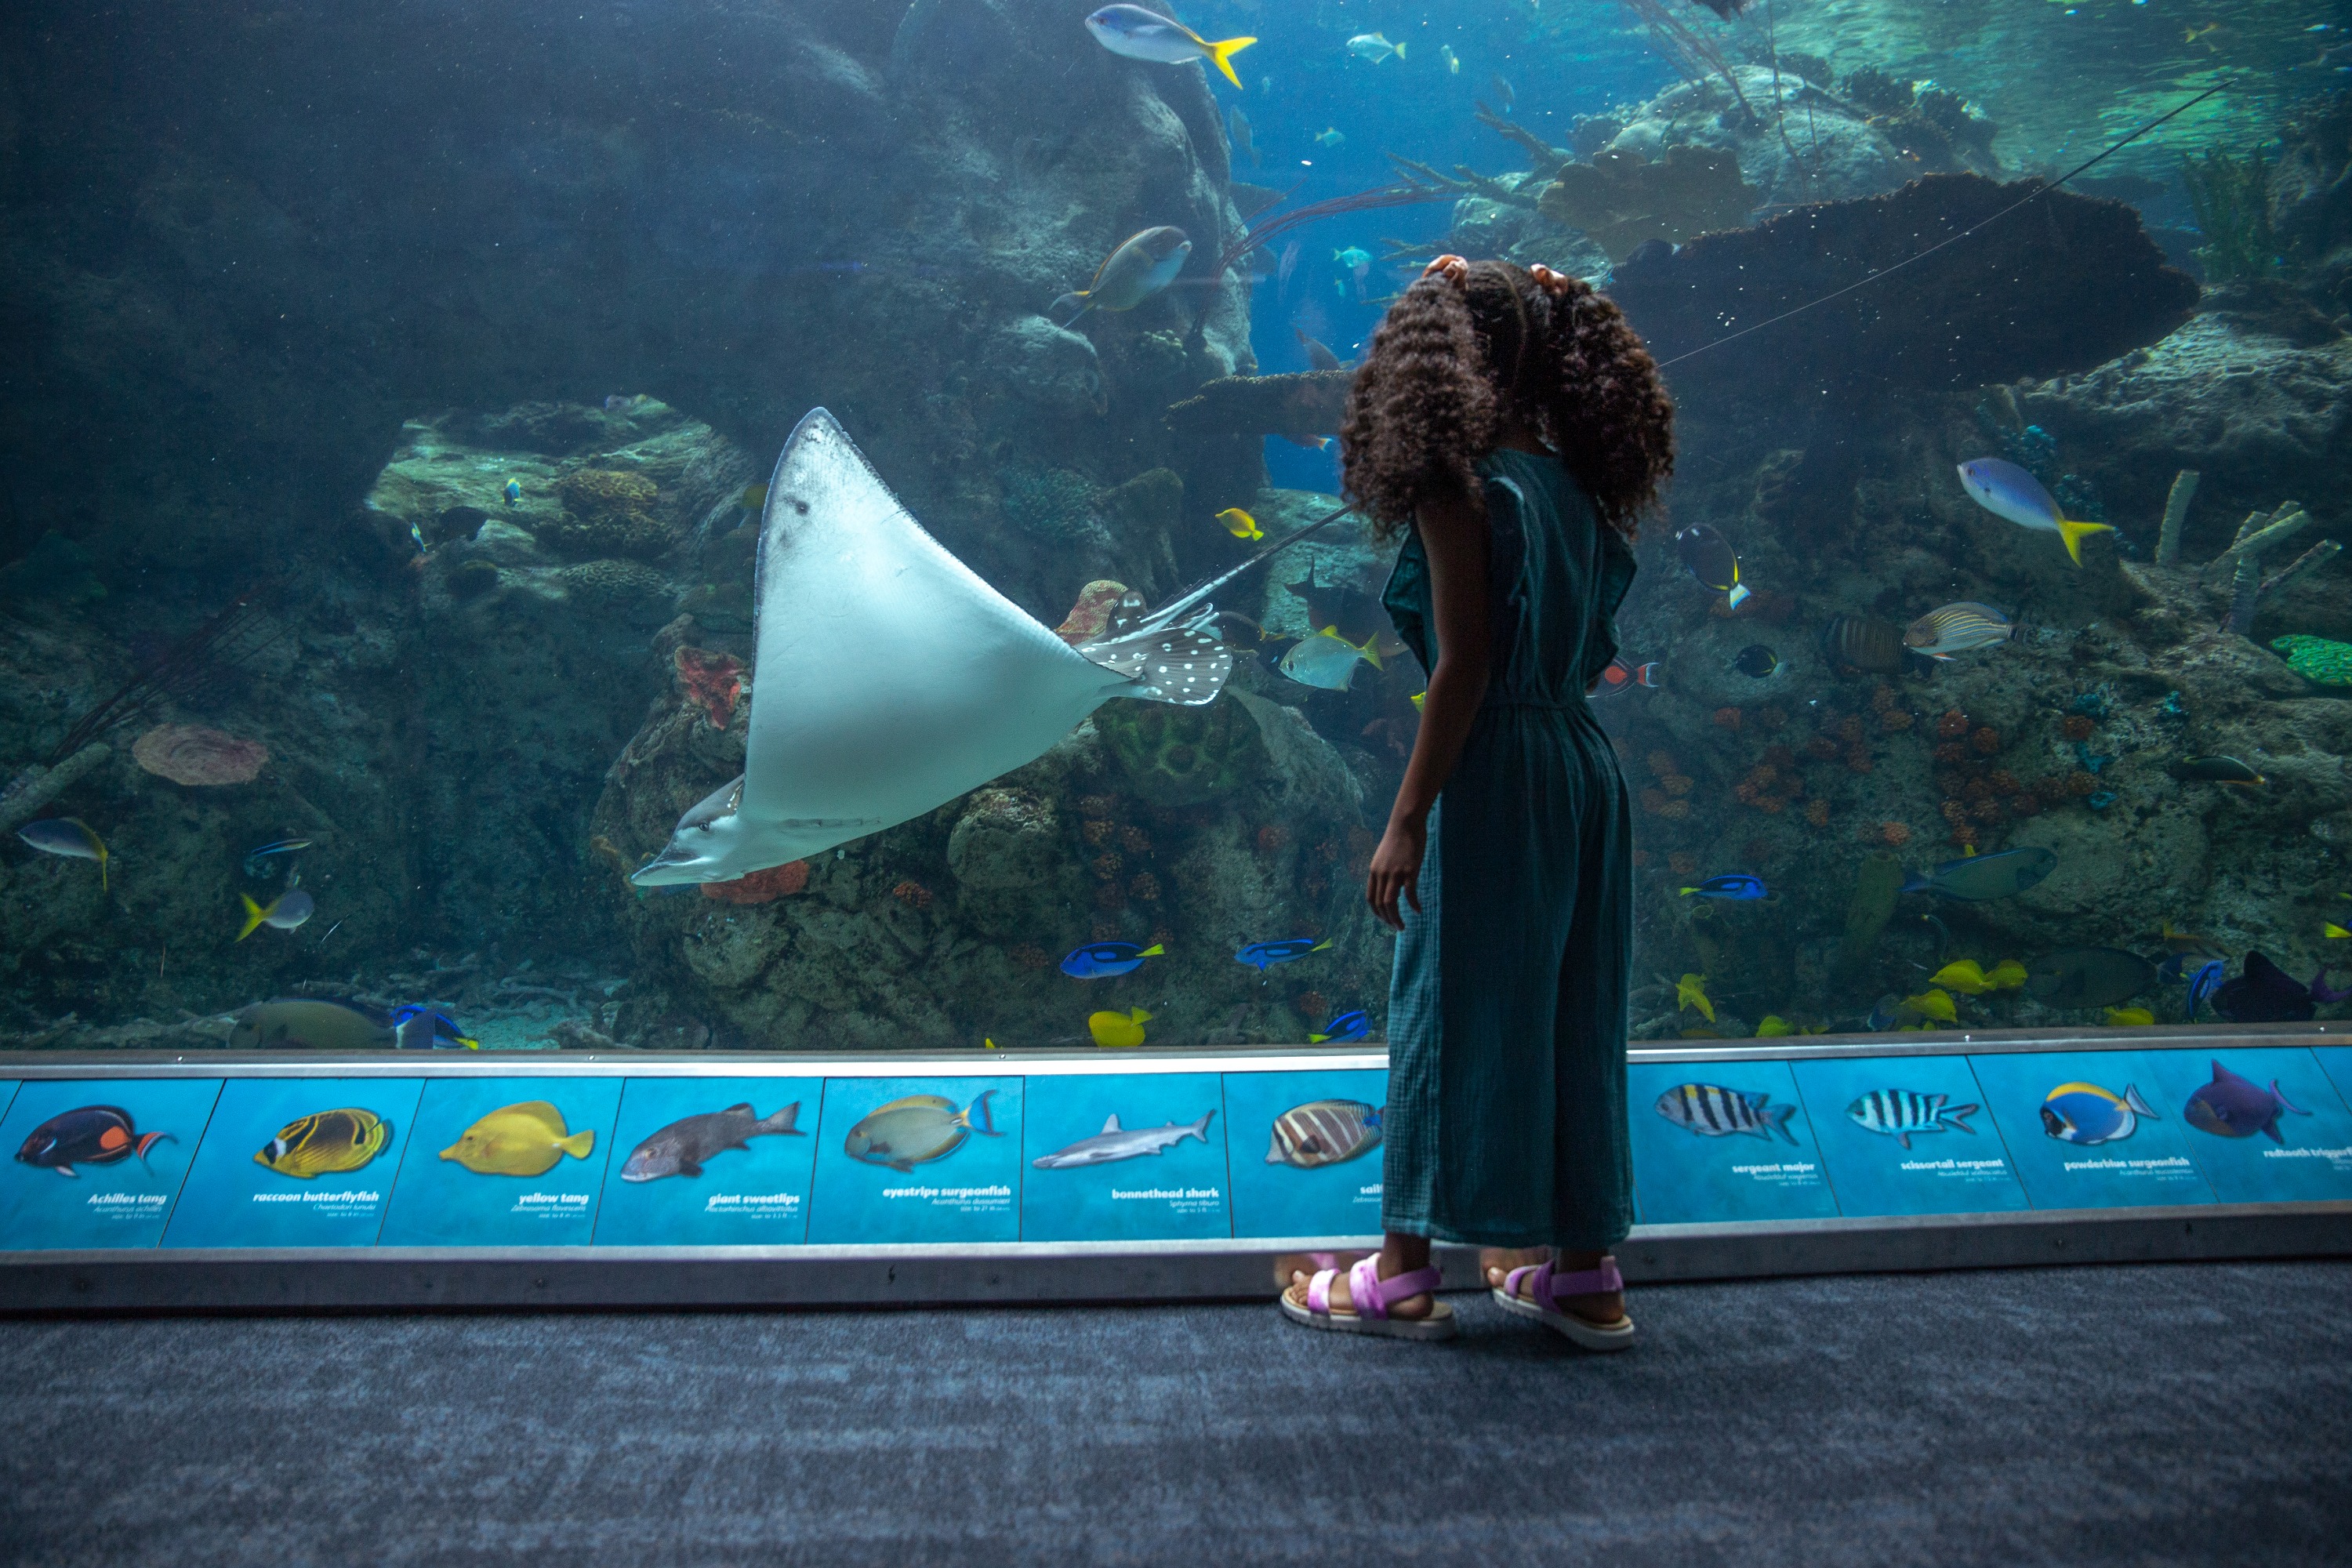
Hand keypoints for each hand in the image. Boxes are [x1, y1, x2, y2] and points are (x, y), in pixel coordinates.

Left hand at [1366, 816, 1426, 931]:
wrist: (1405, 823)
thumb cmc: (1397, 839)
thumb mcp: (1384, 857)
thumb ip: (1384, 871)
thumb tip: (1387, 885)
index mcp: (1374, 871)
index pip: (1371, 898)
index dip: (1377, 912)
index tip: (1385, 919)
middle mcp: (1381, 874)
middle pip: (1380, 904)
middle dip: (1387, 919)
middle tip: (1396, 927)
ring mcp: (1395, 873)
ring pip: (1391, 903)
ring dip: (1396, 918)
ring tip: (1402, 926)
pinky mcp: (1409, 871)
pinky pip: (1410, 894)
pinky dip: (1413, 905)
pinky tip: (1418, 910)